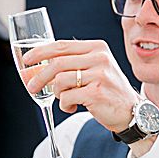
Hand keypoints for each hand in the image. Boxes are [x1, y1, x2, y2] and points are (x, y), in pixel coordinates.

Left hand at [21, 40, 139, 132]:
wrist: (131, 111)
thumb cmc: (107, 90)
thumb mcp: (91, 70)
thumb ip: (67, 66)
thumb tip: (32, 69)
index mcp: (97, 48)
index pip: (62, 46)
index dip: (40, 52)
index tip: (27, 60)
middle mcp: (100, 58)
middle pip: (57, 63)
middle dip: (40, 76)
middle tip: (31, 87)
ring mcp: (100, 75)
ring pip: (60, 81)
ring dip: (57, 93)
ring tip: (65, 99)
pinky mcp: (97, 92)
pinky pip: (66, 97)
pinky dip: (65, 105)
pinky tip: (73, 107)